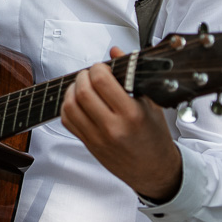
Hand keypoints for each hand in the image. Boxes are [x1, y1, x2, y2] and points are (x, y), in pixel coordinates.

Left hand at [60, 47, 183, 201]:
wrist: (154, 170)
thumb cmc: (155, 137)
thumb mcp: (151, 103)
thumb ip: (132, 75)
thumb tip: (115, 51)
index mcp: (132, 114)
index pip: (102, 82)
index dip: (98, 68)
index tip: (102, 67)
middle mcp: (112, 127)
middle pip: (82, 92)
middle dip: (83, 76)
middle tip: (90, 74)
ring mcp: (97, 138)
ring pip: (70, 107)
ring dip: (72, 90)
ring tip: (82, 86)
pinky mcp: (88, 144)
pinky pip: (67, 121)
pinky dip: (67, 107)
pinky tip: (77, 102)